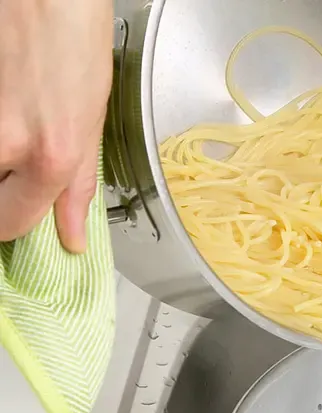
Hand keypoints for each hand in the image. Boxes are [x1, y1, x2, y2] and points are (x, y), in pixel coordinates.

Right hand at [0, 0, 111, 252]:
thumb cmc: (73, 45)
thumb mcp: (91, 122)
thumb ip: (77, 186)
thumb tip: (72, 236)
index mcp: (50, 157)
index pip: (11, 224)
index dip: (11, 222)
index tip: (13, 213)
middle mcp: (5, 144)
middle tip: (12, 167)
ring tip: (11, 126)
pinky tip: (2, 105)